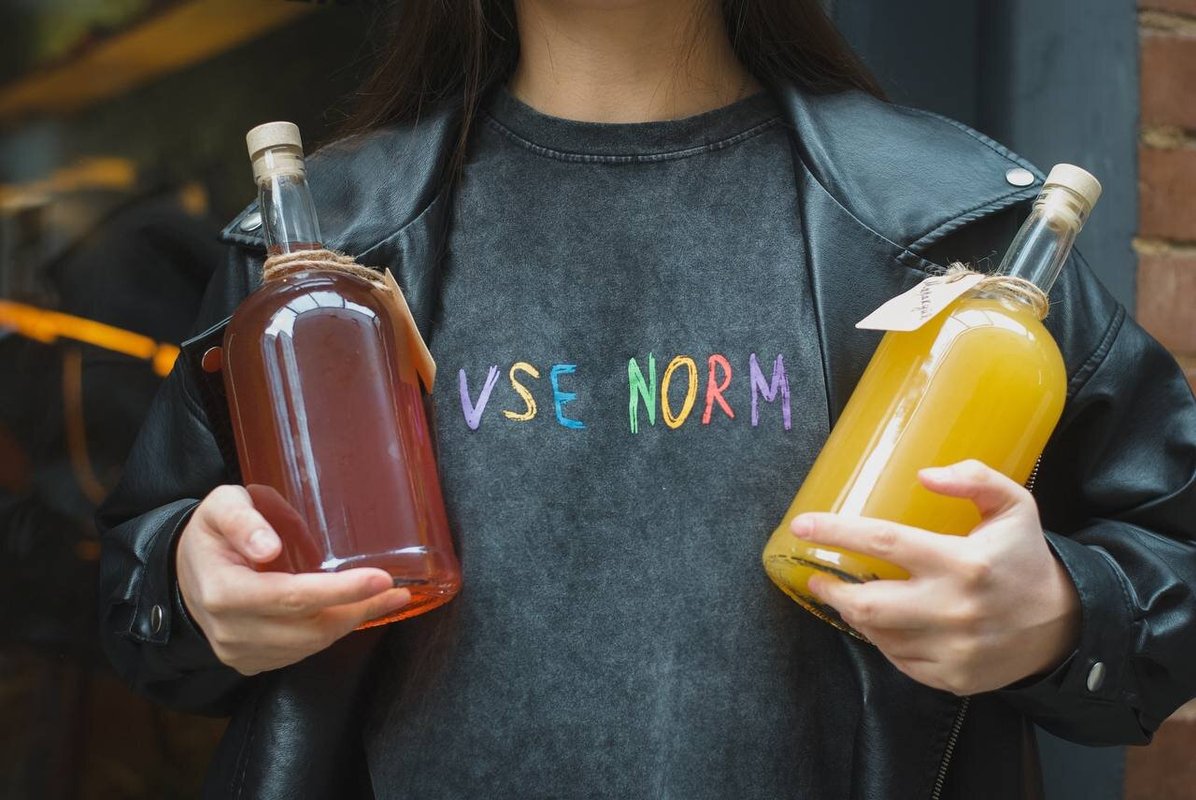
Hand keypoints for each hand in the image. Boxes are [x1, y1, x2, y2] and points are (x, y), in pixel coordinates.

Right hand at [176, 485, 411, 675]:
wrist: (184, 572)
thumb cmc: (211, 533)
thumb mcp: (221, 506)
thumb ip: (243, 520)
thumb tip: (268, 547)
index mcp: (223, 591)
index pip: (291, 597)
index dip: (340, 591)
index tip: (381, 579)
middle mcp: (230, 631)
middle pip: (308, 628)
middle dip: (358, 609)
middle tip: (395, 590)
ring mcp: (239, 652)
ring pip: (309, 646)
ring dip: (350, 622)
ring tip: (383, 599)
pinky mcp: (250, 662)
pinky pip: (299, 653)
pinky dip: (330, 633)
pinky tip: (350, 612)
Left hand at [795, 460, 1079, 695]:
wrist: (1066, 625)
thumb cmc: (1026, 557)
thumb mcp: (1014, 504)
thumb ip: (974, 478)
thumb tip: (923, 474)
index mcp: (964, 562)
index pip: (884, 542)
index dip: (836, 533)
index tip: (801, 526)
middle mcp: (954, 609)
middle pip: (867, 604)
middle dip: (831, 590)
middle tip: (818, 575)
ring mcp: (952, 650)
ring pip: (877, 635)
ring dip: (855, 614)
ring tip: (851, 595)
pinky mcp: (952, 678)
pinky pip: (898, 659)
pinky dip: (884, 639)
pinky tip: (886, 622)